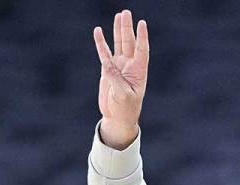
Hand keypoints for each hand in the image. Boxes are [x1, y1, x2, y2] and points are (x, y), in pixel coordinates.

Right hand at [92, 10, 148, 148]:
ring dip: (118, 30)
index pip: (142, 50)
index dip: (142, 37)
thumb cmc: (126, 109)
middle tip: (126, 12)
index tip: (142, 23)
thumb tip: (106, 65)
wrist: (117, 117)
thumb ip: (116, 79)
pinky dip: (101, 42)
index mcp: (139, 71)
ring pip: (118, 44)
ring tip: (119, 15)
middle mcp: (130, 66)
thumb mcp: (123, 96)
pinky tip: (98, 31)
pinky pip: (104, 53)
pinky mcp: (107, 70)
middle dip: (128, 28)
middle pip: (129, 42)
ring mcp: (119, 66)